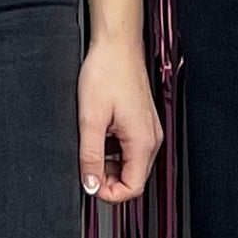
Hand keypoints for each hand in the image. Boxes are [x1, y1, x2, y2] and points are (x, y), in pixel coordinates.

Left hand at [77, 36, 160, 203]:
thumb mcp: (90, 118)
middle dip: (108, 178)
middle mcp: (151, 138)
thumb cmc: (107, 71)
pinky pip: (129, 146)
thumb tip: (90, 185)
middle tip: (86, 164)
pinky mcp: (142, 120)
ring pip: (130, 162)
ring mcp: (148, 129)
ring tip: (91, 143)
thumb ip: (90, 156)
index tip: (90, 183)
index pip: (132, 188)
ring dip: (109, 162)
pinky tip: (100, 130)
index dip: (109, 193)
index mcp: (143, 142)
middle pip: (133, 177)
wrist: (117, 43)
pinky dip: (114, 147)